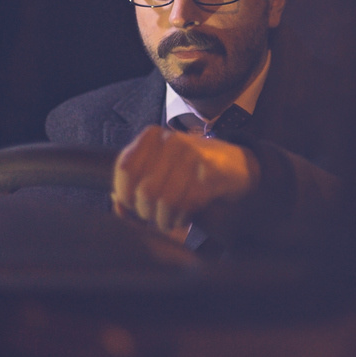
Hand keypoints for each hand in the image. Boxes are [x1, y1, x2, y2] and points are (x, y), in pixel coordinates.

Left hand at [111, 125, 257, 233]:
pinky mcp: (211, 172)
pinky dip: (182, 218)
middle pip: (144, 190)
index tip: (133, 206)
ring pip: (165, 201)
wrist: (238, 166)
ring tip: (170, 220)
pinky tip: (186, 216)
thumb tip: (117, 205)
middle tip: (156, 217)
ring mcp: (193, 155)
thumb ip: (134, 188)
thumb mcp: (159, 172)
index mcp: (153, 136)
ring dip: (165, 219)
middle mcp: (171, 140)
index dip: (125, 194)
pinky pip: (187, 205)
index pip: (125, 167)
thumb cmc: (191, 172)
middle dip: (147, 213)